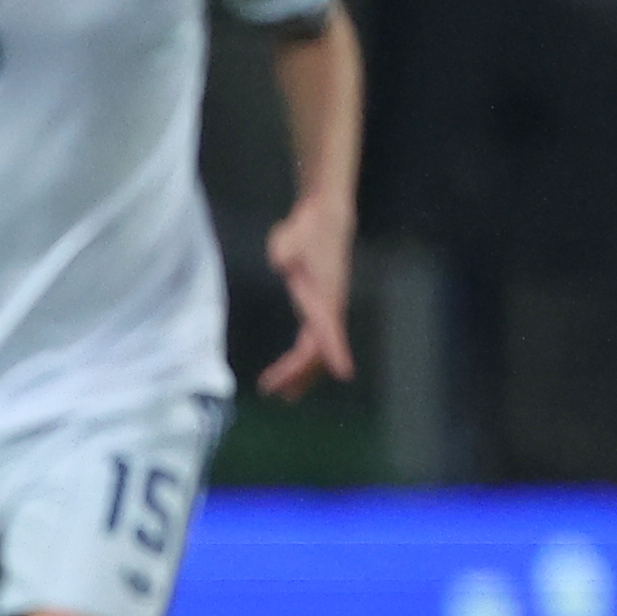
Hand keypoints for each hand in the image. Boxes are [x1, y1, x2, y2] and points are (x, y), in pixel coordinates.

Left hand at [259, 193, 356, 400]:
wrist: (325, 220)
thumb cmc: (307, 230)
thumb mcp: (289, 238)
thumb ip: (285, 250)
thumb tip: (282, 262)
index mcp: (325, 298)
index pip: (329, 330)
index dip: (334, 353)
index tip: (344, 374)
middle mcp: (329, 308)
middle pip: (316, 350)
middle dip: (297, 373)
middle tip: (272, 391)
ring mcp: (325, 311)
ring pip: (316, 351)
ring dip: (301, 374)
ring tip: (283, 395)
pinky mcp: (319, 309)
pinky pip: (312, 343)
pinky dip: (301, 360)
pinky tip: (290, 374)